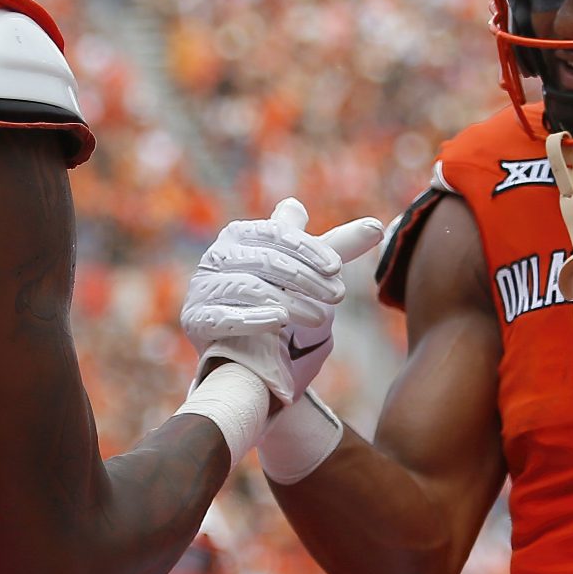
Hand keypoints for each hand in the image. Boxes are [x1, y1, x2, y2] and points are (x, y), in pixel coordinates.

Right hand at [183, 199, 385, 404]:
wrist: (242, 346)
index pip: (278, 234)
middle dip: (306, 278)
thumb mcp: (306, 270)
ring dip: (288, 302)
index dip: (309, 250)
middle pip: (266, 260)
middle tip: (337, 298)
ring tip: (319, 318)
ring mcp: (203, 287)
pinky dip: (251, 318)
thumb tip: (377, 227)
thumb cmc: (275, 296)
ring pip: (249, 287)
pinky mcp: (195, 319)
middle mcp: (217, 256)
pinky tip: (277, 323)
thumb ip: (335, 248)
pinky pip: (222, 316)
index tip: (337, 270)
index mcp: (241, 234)